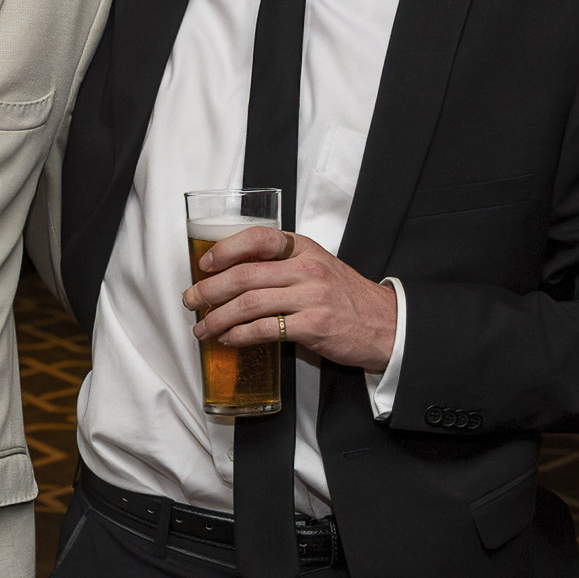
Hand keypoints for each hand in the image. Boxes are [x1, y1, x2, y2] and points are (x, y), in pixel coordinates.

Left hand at [183, 228, 395, 371]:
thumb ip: (281, 266)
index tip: (205, 264)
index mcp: (304, 249)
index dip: (226, 249)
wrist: (387, 324)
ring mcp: (311, 297)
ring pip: (249, 304)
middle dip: (209, 290)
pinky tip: (229, 339)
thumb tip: (232, 275)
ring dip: (218, 318)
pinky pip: (265, 329)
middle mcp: (307, 268)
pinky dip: (240, 336)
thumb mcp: (316, 268)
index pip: (257, 238)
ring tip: (203, 327)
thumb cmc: (345, 297)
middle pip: (244, 275)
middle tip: (190, 301)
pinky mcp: (314, 326)